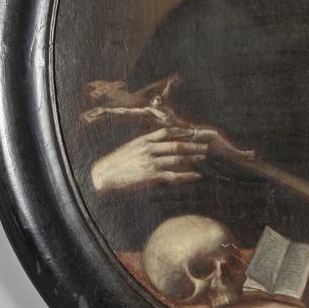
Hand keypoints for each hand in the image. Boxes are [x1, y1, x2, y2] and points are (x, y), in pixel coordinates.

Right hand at [90, 128, 207, 192]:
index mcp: (143, 140)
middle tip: (204, 146)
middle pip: (176, 145)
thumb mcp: (130, 148)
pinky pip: (174, 175)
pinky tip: (196, 175)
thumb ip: (145, 145)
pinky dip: (187, 175)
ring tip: (202, 158)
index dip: (181, 132)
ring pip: (177, 159)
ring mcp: (151, 162)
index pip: (166, 132)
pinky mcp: (151, 175)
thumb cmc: (116, 163)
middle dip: (192, 146)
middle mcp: (149, 149)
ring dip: (192, 158)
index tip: (191, 133)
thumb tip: (159, 146)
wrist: (103, 174)